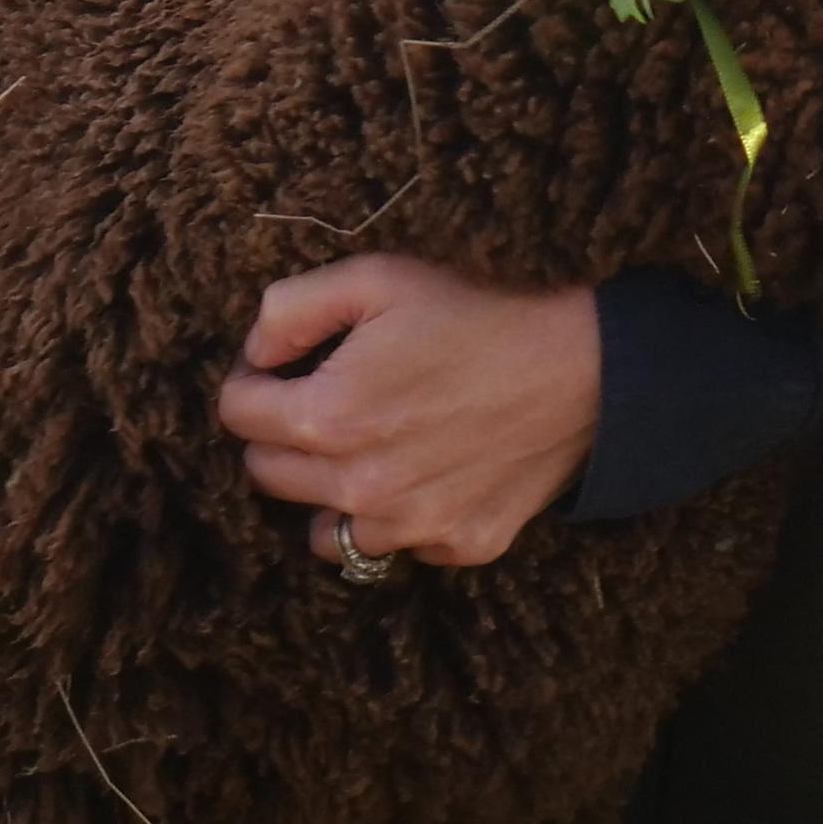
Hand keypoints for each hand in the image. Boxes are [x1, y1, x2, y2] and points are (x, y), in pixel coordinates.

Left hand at [220, 257, 601, 574]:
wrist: (585, 366)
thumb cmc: (479, 312)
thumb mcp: (376, 277)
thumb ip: (289, 310)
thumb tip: (255, 354)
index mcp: (326, 419)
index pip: (237, 415)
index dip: (255, 380)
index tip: (286, 367)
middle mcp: (359, 490)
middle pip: (267, 476)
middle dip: (284, 435)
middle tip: (331, 398)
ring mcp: (411, 527)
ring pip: (324, 530)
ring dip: (333, 490)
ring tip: (374, 444)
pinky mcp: (458, 545)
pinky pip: (397, 545)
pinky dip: (399, 516)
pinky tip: (430, 469)